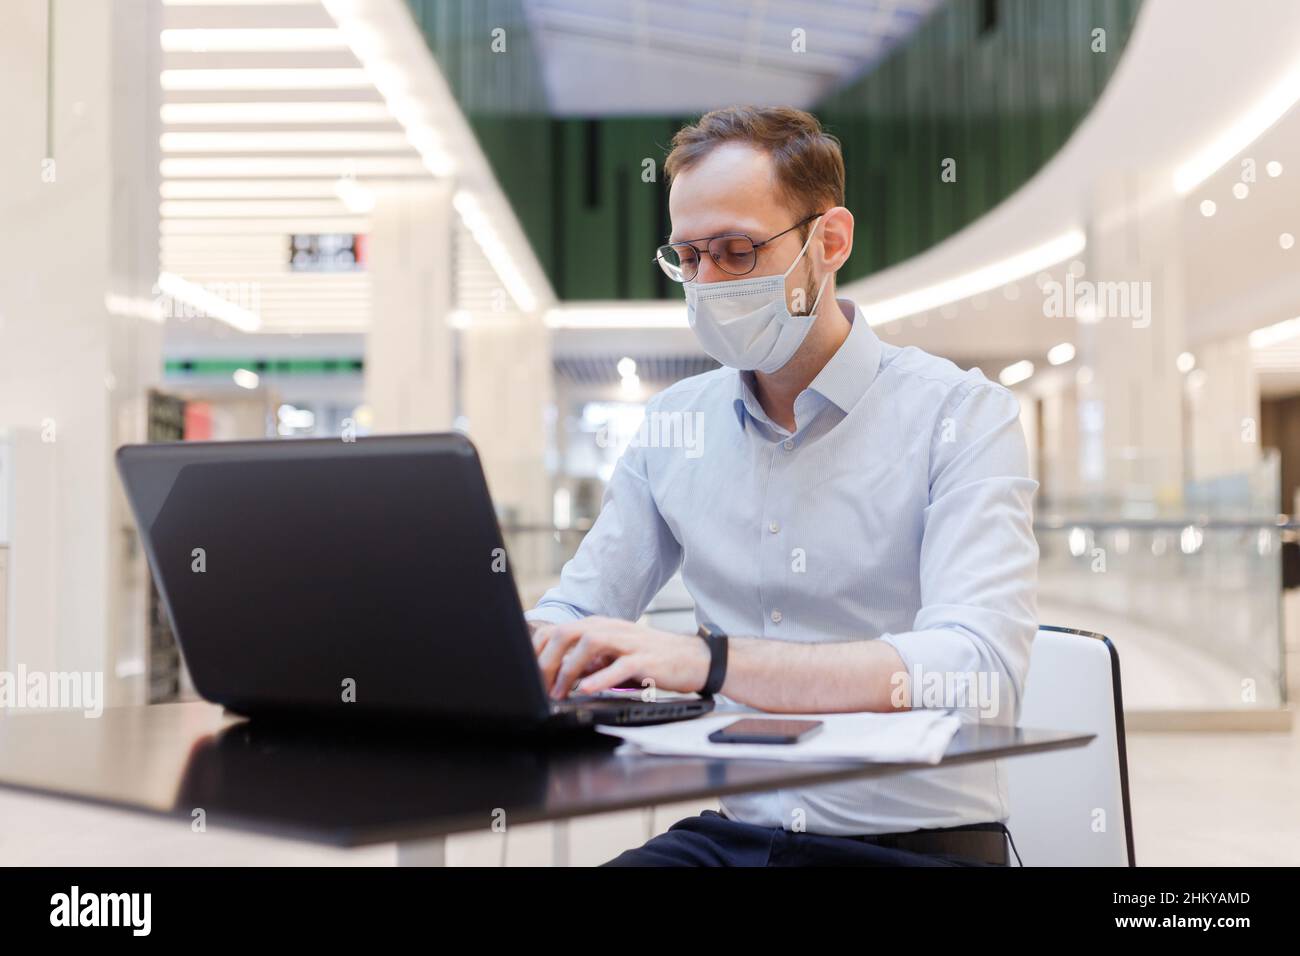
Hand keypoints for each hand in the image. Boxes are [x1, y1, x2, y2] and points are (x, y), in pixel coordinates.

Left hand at [531, 616, 710, 699]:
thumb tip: (559, 674)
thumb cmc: (653, 660)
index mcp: (601, 626)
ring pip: (589, 643)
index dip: (538, 650)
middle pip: (568, 632)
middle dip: (547, 659)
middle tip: (539, 685)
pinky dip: (599, 677)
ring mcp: (629, 642)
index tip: (527, 673)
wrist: (695, 660)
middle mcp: (612, 628)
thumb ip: (591, 660)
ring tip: (559, 692)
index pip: (559, 630)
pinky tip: (586, 689)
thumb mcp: (616, 656)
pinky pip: (619, 665)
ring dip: (568, 668)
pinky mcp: (646, 659)